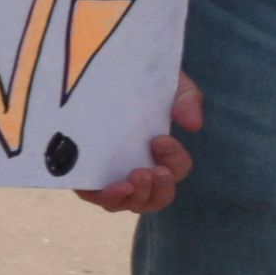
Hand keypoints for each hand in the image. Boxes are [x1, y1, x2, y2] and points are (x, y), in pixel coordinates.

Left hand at [81, 75, 206, 218]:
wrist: (91, 71)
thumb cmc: (138, 82)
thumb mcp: (167, 84)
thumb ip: (185, 98)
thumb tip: (192, 124)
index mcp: (160, 154)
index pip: (176, 168)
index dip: (174, 160)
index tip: (160, 140)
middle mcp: (138, 170)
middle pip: (158, 197)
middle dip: (160, 187)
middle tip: (151, 170)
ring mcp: (111, 176)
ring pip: (130, 203)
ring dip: (136, 196)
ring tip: (132, 180)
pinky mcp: (83, 176)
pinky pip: (96, 197)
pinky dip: (107, 198)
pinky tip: (111, 187)